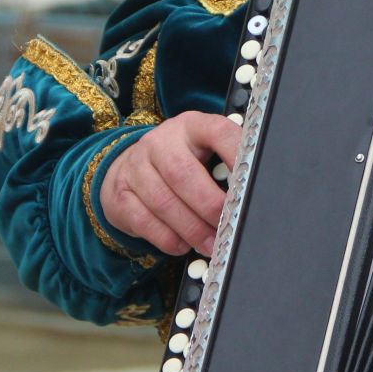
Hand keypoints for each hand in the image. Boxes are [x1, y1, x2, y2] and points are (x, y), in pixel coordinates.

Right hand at [99, 112, 239, 256]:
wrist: (131, 168)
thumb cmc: (181, 164)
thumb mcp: (204, 153)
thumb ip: (226, 168)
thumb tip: (253, 199)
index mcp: (191, 126)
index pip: (217, 132)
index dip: (236, 155)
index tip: (251, 183)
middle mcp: (160, 141)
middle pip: (183, 174)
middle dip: (209, 206)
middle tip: (228, 227)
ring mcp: (135, 166)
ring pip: (163, 201)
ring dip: (192, 229)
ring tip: (211, 244)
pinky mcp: (119, 193)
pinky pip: (144, 221)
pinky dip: (168, 239)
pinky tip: (184, 245)